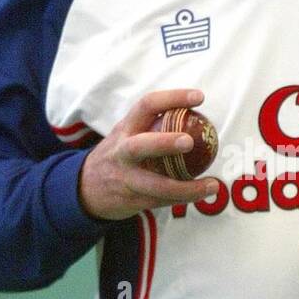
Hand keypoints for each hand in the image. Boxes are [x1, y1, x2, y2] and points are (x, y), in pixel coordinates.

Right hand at [78, 89, 217, 219]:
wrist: (86, 188)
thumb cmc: (120, 154)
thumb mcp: (128, 133)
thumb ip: (153, 125)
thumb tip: (197, 115)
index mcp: (126, 129)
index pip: (147, 106)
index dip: (172, 98)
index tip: (199, 97)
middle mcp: (123, 152)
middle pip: (140, 146)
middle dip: (164, 143)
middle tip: (190, 141)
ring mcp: (126, 179)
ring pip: (155, 185)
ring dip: (186, 187)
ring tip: (213, 185)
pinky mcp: (133, 200)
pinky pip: (162, 201)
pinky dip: (185, 198)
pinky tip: (205, 193)